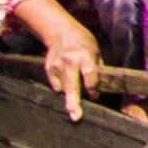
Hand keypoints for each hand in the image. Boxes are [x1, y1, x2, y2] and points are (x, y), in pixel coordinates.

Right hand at [20, 3, 104, 121]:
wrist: (61, 31)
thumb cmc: (83, 42)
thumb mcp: (95, 51)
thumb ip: (97, 68)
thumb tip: (99, 89)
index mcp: (85, 55)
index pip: (89, 75)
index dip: (93, 88)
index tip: (94, 96)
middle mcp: (70, 61)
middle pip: (72, 85)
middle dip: (73, 102)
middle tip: (75, 116)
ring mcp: (57, 65)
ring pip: (63, 88)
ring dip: (70, 96)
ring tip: (73, 106)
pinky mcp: (48, 68)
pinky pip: (56, 85)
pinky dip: (62, 88)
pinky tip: (66, 82)